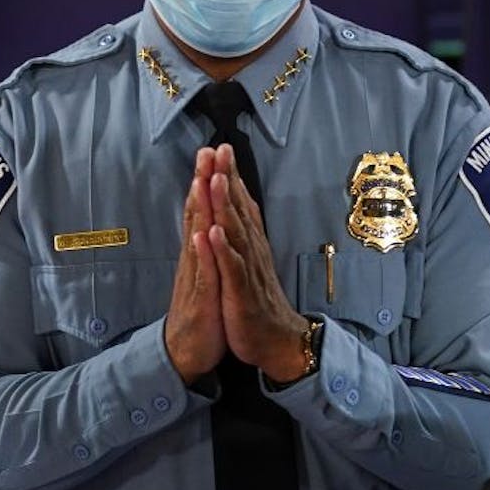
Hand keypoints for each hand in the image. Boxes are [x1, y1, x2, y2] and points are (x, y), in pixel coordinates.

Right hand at [163, 149, 225, 384]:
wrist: (186, 352)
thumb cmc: (201, 311)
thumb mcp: (206, 273)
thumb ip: (205, 246)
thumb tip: (207, 219)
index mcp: (199, 252)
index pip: (203, 209)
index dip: (207, 180)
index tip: (213, 151)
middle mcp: (194, 258)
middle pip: (197, 214)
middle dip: (202, 182)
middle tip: (206, 150)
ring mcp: (196, 277)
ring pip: (197, 237)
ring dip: (200, 208)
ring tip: (202, 179)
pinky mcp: (201, 298)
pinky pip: (203, 273)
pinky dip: (203, 253)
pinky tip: (203, 234)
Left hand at [207, 144, 310, 382]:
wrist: (276, 341)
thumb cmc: (258, 301)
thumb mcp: (249, 263)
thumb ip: (244, 235)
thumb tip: (237, 208)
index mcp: (251, 244)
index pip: (240, 204)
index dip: (230, 175)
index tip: (220, 148)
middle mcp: (252, 251)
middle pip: (239, 209)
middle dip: (227, 179)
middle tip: (219, 149)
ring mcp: (248, 271)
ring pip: (236, 233)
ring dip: (226, 206)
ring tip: (216, 180)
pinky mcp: (242, 294)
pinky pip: (232, 269)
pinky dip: (222, 250)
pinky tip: (212, 233)